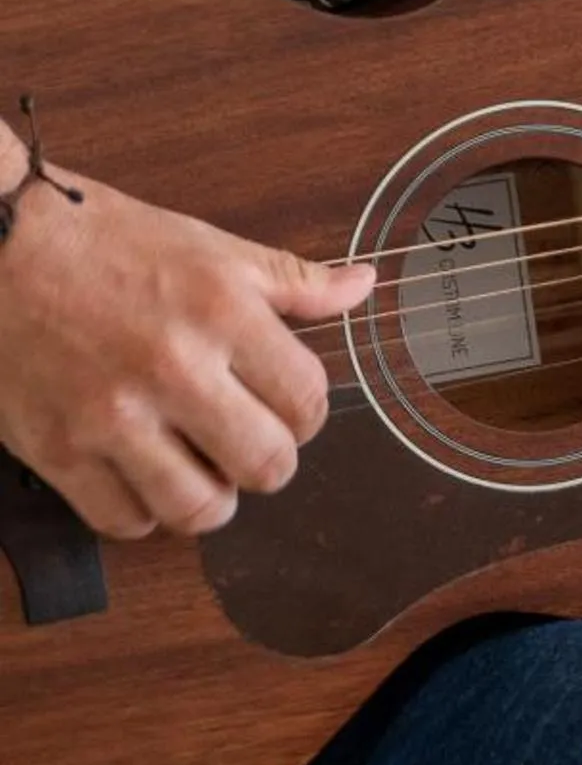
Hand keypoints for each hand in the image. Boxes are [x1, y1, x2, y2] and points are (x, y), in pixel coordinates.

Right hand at [0, 155, 374, 540]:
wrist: (2, 247)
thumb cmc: (110, 244)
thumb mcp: (215, 249)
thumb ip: (295, 281)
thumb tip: (363, 287)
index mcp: (222, 315)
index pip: (308, 400)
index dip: (309, 414)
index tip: (289, 408)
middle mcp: (173, 370)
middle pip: (266, 464)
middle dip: (270, 461)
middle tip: (249, 443)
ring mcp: (111, 417)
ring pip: (198, 508)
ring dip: (213, 499)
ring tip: (203, 471)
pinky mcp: (56, 450)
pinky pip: (123, 520)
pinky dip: (144, 512)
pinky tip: (145, 479)